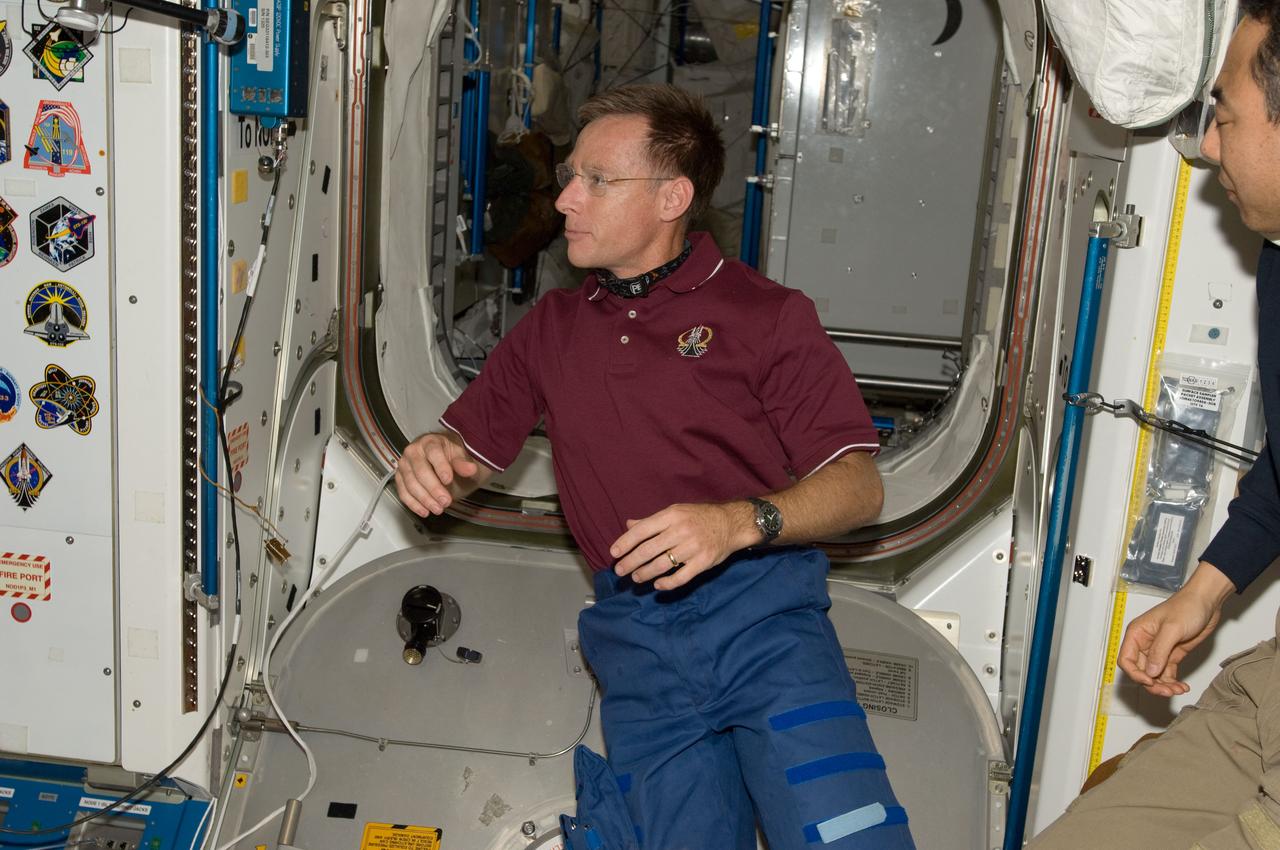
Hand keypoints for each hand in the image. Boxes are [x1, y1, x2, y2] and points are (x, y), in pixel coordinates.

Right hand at [394, 432, 479, 516]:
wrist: (442, 462)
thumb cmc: (451, 458)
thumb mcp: (461, 458)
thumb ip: (463, 463)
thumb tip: (470, 469)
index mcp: (430, 441)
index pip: (433, 452)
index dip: (440, 467)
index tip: (448, 480)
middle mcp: (413, 451)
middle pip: (421, 471)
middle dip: (434, 489)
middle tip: (446, 501)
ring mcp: (404, 465)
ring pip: (411, 484)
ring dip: (425, 499)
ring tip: (439, 508)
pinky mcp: (400, 478)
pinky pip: (403, 493)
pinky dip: (414, 504)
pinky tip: (425, 511)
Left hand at [610, 502, 755, 590]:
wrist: (731, 523)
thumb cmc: (699, 517)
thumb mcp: (676, 512)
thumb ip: (652, 521)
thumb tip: (629, 525)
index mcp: (671, 515)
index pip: (642, 530)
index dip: (626, 542)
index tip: (614, 553)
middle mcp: (681, 530)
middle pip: (649, 549)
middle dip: (631, 562)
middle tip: (620, 571)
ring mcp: (693, 547)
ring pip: (662, 564)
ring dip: (645, 573)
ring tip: (636, 578)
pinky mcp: (703, 562)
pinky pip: (681, 577)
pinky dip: (667, 583)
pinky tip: (658, 585)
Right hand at [1117, 562, 1234, 696]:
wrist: (1207, 602)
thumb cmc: (1187, 607)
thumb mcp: (1172, 629)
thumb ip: (1159, 651)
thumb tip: (1149, 672)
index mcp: (1137, 634)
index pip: (1126, 660)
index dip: (1135, 674)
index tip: (1150, 681)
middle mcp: (1145, 644)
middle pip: (1140, 671)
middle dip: (1153, 684)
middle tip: (1168, 691)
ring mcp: (1159, 651)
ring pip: (1154, 676)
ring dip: (1164, 686)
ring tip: (1178, 689)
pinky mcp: (1172, 655)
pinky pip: (1167, 674)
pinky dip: (1173, 682)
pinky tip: (1182, 686)